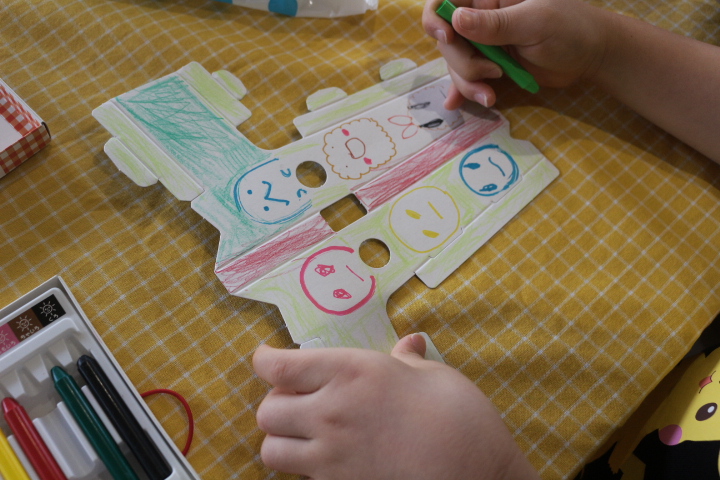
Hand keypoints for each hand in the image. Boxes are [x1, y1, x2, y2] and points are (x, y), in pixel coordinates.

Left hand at [253, 334, 538, 479]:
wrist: (478, 475)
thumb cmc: (460, 418)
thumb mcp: (435, 376)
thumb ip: (408, 360)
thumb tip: (409, 344)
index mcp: (352, 373)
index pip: (279, 367)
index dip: (265, 359)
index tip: (267, 357)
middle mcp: (331, 413)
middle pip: (267, 411)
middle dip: (275, 403)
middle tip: (296, 399)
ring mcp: (332, 457)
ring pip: (271, 450)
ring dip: (281, 439)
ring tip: (304, 434)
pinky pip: (298, 478)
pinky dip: (302, 468)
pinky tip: (327, 459)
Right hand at [422, 0, 611, 107]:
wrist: (591, 56)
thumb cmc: (570, 28)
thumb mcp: (534, 23)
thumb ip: (495, 24)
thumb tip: (455, 20)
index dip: (436, 16)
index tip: (446, 38)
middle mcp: (482, 14)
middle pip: (447, 37)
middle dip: (462, 62)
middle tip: (492, 73)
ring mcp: (484, 40)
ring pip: (455, 61)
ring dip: (468, 81)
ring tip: (491, 95)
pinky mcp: (490, 62)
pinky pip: (466, 75)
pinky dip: (462, 89)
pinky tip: (455, 103)